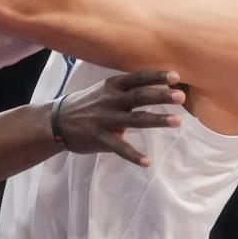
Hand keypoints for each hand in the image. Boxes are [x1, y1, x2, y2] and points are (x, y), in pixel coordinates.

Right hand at [56, 70, 183, 165]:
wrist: (56, 121)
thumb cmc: (86, 104)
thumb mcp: (104, 90)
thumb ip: (126, 90)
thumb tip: (156, 89)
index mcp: (112, 86)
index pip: (137, 78)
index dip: (156, 77)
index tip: (175, 76)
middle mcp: (110, 100)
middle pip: (140, 96)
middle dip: (161, 96)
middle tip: (181, 96)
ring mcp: (105, 119)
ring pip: (135, 120)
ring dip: (157, 120)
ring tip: (177, 121)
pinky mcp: (99, 138)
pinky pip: (119, 148)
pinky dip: (133, 155)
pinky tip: (147, 162)